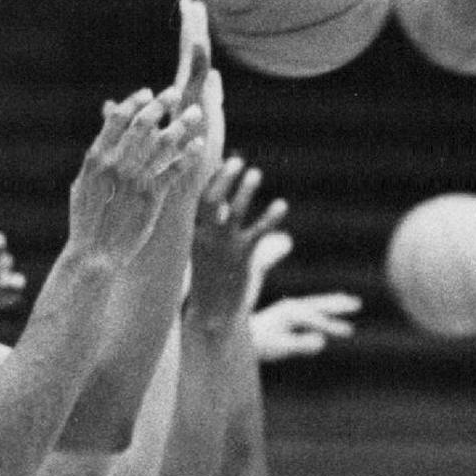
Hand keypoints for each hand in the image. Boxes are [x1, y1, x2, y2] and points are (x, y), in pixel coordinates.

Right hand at [67, 90, 207, 263]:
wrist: (95, 253)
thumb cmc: (88, 222)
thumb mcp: (82, 187)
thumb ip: (95, 163)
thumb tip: (99, 145)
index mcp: (97, 158)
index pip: (118, 119)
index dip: (136, 102)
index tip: (149, 93)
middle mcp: (116, 164)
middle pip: (143, 125)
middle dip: (162, 105)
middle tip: (177, 93)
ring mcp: (134, 179)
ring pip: (163, 143)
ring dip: (181, 125)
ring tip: (196, 114)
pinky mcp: (152, 196)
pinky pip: (174, 169)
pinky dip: (188, 155)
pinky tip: (198, 146)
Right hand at [189, 158, 288, 326]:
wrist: (212, 314)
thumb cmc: (212, 282)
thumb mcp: (211, 255)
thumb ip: (222, 234)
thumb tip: (246, 220)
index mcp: (194, 235)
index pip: (197, 201)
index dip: (210, 180)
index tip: (221, 161)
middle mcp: (206, 238)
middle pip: (211, 202)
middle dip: (223, 180)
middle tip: (237, 161)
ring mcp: (223, 247)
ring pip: (234, 213)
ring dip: (245, 191)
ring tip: (256, 173)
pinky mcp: (241, 259)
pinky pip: (257, 233)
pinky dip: (270, 217)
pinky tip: (281, 205)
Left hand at [252, 290, 360, 360]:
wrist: (241, 340)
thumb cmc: (259, 345)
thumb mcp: (279, 347)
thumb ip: (300, 344)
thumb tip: (322, 341)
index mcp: (289, 313)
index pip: (315, 318)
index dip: (331, 325)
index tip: (348, 331)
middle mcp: (290, 307)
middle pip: (319, 304)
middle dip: (338, 304)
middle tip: (358, 304)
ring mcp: (290, 310)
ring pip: (317, 305)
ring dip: (334, 304)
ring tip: (352, 304)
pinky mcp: (289, 317)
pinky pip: (312, 313)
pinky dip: (325, 312)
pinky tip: (332, 318)